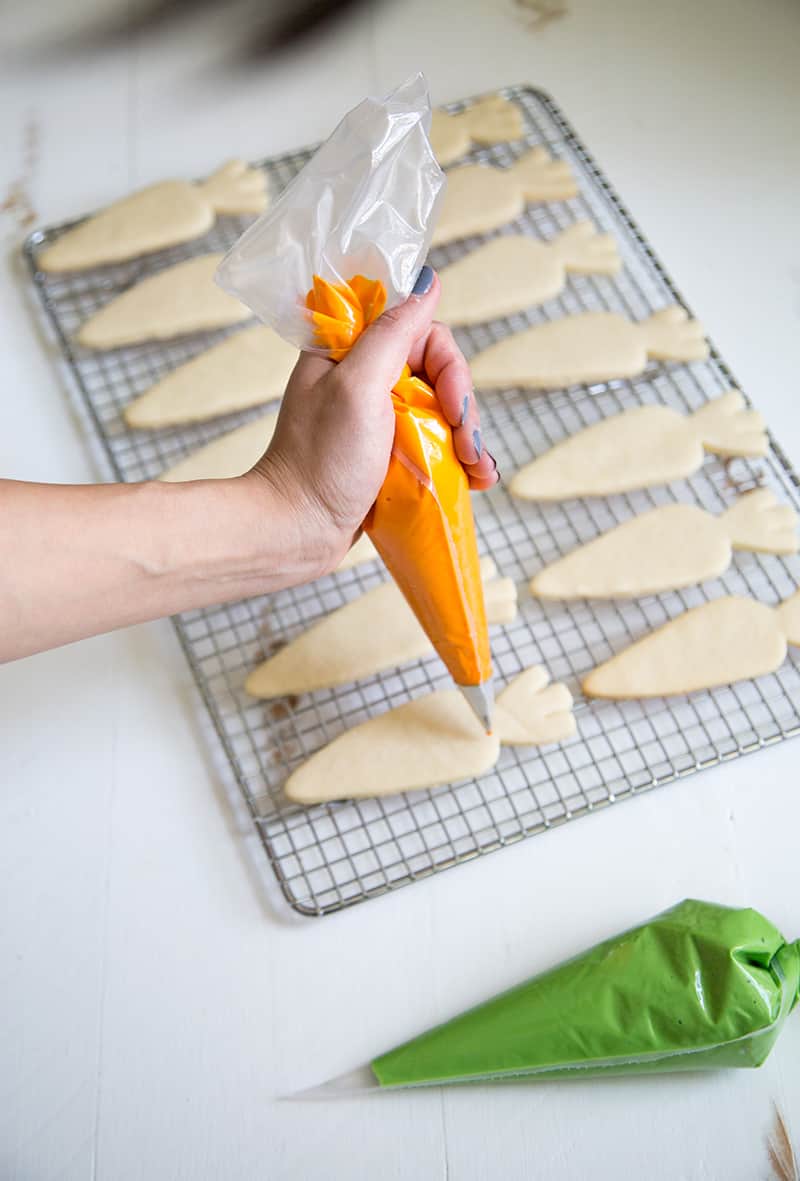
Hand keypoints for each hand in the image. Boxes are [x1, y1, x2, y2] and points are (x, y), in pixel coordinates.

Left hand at [247, 268, 498, 577]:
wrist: (298, 531)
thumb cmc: (321, 460)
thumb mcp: (358, 387)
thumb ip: (392, 332)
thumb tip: (426, 280)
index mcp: (351, 353)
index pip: (421, 333)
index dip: (448, 367)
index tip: (454, 406)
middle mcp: (365, 380)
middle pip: (438, 373)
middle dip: (463, 409)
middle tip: (469, 447)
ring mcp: (378, 421)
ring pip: (442, 411)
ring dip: (469, 438)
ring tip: (478, 471)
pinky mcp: (387, 456)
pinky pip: (435, 445)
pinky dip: (460, 460)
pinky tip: (477, 479)